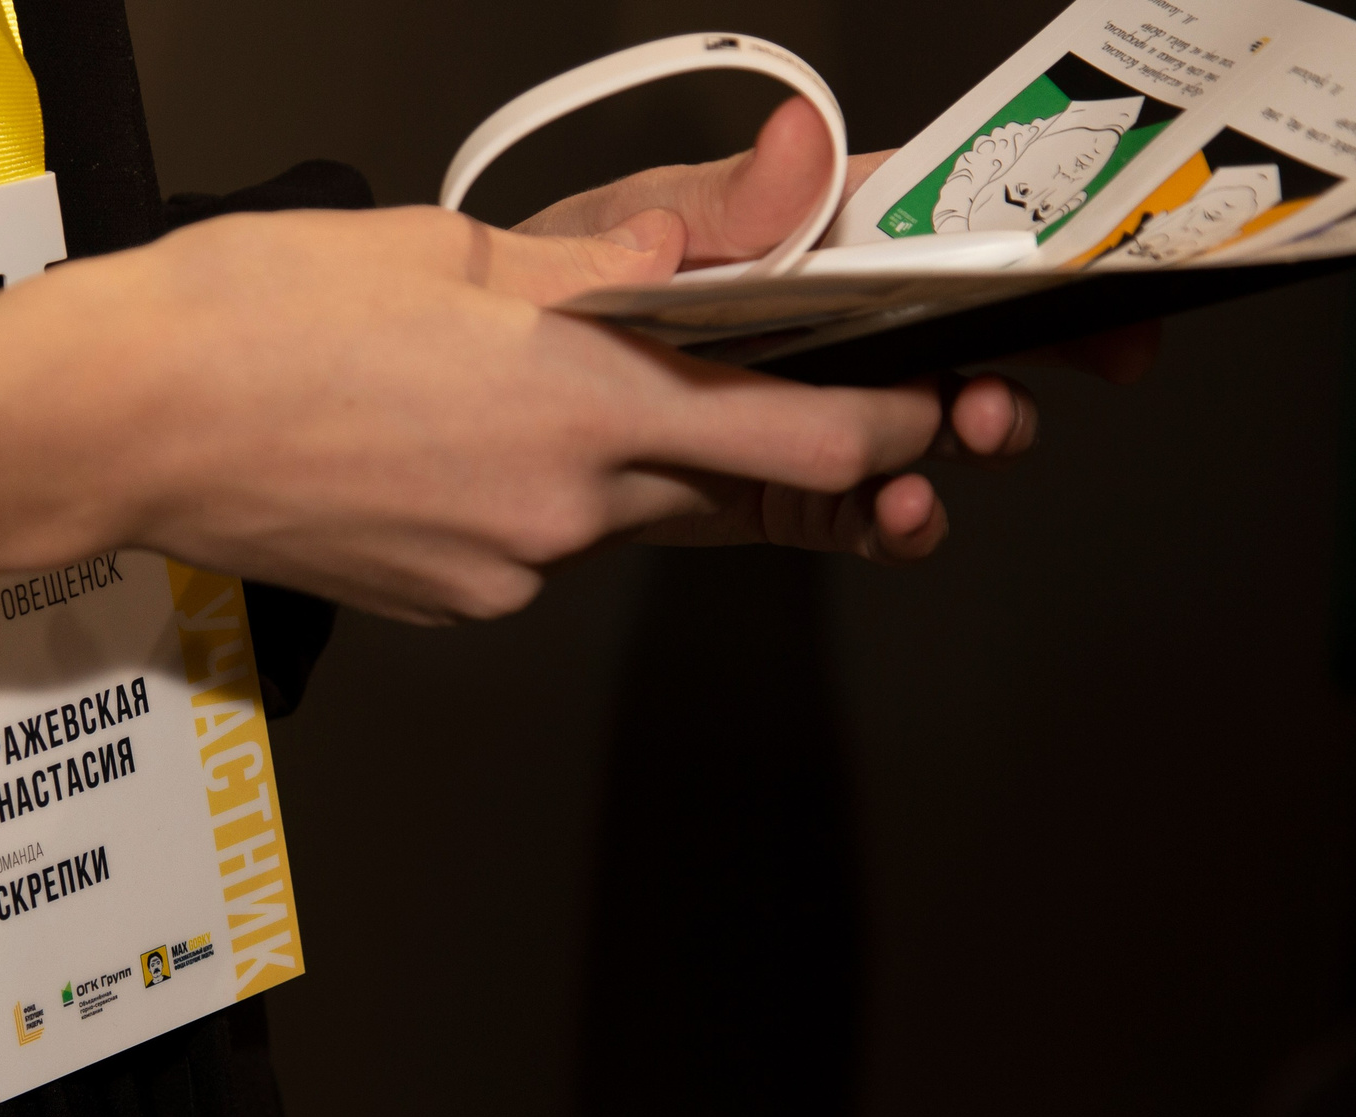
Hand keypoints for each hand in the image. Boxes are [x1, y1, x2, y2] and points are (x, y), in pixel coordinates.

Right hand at [0, 202, 972, 627]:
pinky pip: (543, 551)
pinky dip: (543, 502)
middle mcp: (562, 515)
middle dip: (764, 449)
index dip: (893, 432)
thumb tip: (724, 237)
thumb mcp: (454, 246)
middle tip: (746, 392)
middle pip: (728, 494)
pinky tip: (462, 448)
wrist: (120, 423)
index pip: (804, 444)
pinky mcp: (454, 605)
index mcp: (579, 405)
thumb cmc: (258, 315)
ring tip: (536, 397)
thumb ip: (615, 260)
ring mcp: (505, 576)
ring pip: (627, 521)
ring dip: (634, 467)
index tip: (926, 410)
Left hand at [514, 97, 1159, 557]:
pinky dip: (888, 519)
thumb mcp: (629, 223)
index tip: (1087, 269)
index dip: (1027, 241)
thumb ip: (725, 203)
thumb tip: (800, 146)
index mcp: (808, 236)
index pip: (941, 221)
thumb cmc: (555, 284)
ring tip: (965, 436)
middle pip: (961, 328)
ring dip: (965, 434)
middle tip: (1042, 374)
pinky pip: (851, 507)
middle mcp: (826, 322)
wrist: (481, 398)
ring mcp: (808, 409)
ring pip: (924, 425)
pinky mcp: (775, 487)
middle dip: (1027, 351)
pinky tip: (897, 515)